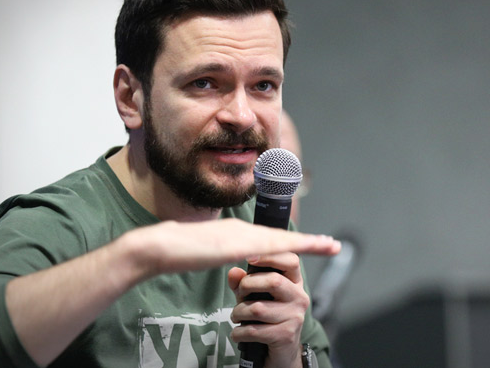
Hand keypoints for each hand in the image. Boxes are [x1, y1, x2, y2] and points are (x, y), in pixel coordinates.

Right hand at [119, 218, 339, 280]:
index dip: (291, 241)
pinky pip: (269, 247)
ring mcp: (239, 236)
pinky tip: (304, 249)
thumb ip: (217, 253)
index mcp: (235, 233)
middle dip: (308, 242)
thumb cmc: (175, 251)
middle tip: (332, 245)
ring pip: (281, 240)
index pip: (269, 239)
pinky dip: (290, 247)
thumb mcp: (203, 253)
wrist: (157, 247)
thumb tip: (227, 259)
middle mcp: (241, 230)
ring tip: (329, 246)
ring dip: (307, 244)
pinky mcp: (234, 244)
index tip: (311, 244)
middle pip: (281, 237)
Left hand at [228, 252, 309, 367]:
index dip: (270, 256)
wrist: (282, 351)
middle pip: (274, 281)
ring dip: (239, 312)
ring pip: (258, 308)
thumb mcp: (255, 295)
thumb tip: (234, 272)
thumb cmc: (268, 317)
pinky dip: (239, 332)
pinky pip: (254, 330)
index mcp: (294, 281)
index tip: (250, 257)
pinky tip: (238, 333)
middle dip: (248, 285)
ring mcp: (295, 316)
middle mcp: (299, 296)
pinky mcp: (286, 335)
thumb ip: (243, 282)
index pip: (291, 260)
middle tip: (240, 294)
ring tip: (236, 316)